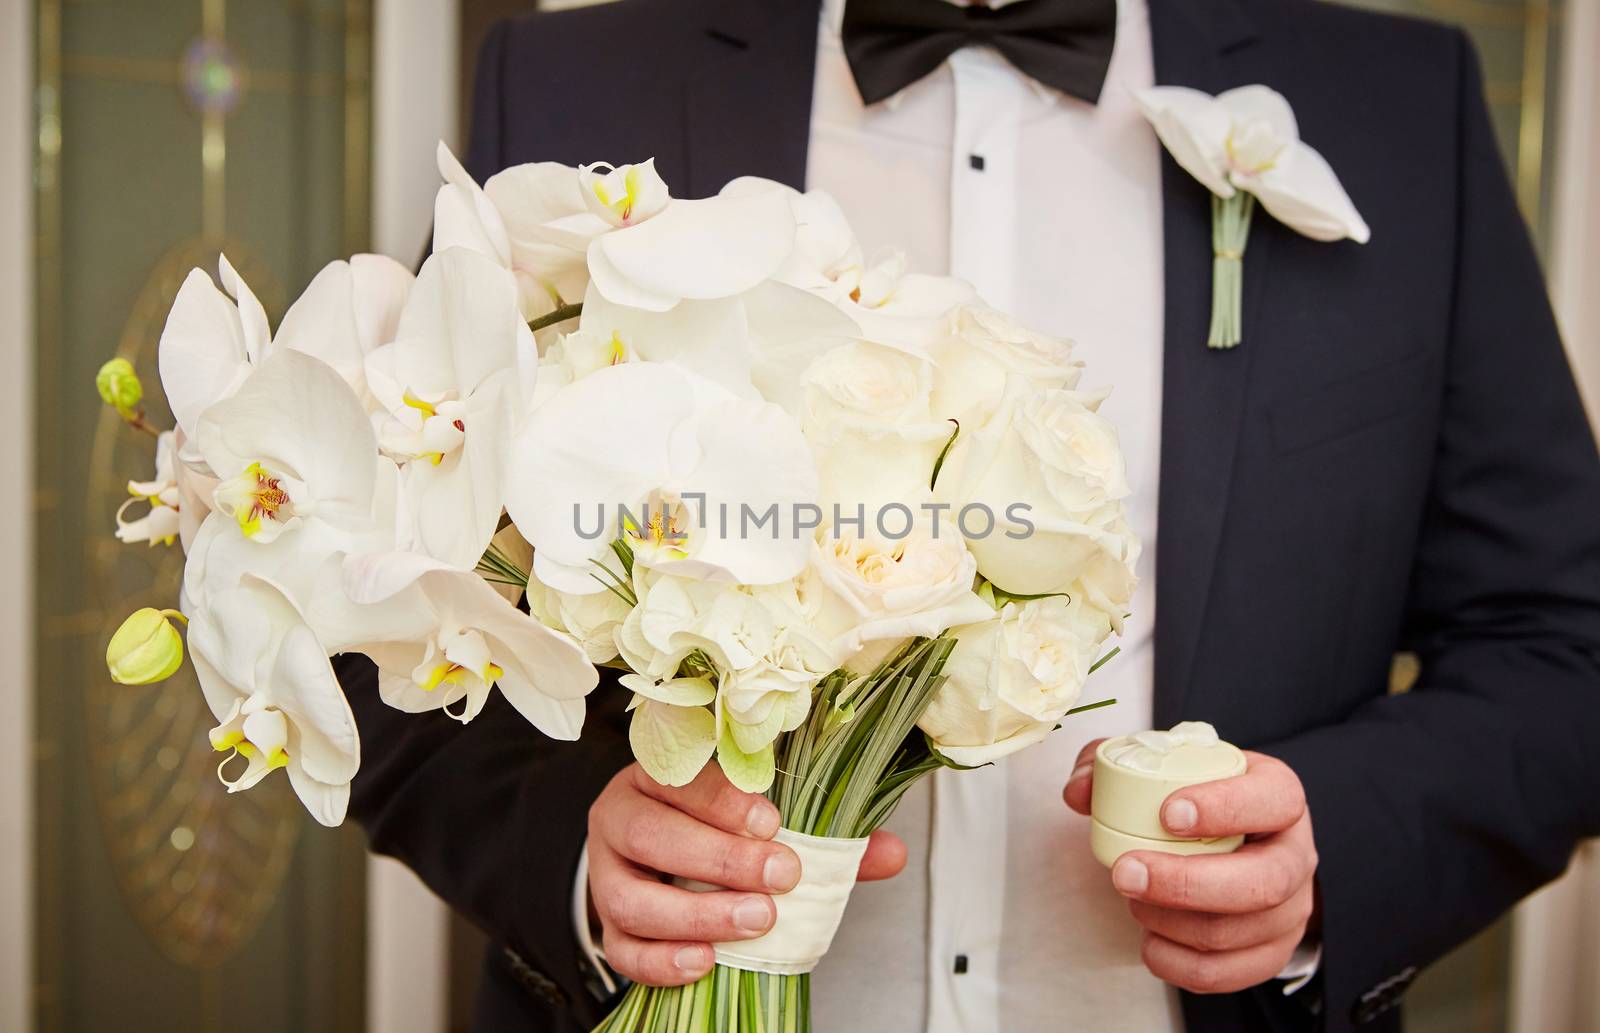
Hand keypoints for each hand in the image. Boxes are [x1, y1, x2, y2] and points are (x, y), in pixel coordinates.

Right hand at [587, 762, 906, 985]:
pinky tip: (706, 962)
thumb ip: (824, 835)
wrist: (660, 860)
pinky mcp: (607, 925)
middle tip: (779, 878)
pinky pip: (622, 949)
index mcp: (657, 775)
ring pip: (629, 898)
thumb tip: (892, 853)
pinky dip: (663, 961)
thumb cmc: (718, 828)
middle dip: (718, 859)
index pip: (679, 776)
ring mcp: (607, 875)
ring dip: (696, 914)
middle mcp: (620, 818)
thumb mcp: (763, 819)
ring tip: (754, 921)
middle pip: (650, 834)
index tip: (774, 823)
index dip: (724, 800)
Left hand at [1064, 740, 1318, 993]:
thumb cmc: (1192, 800)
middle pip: (1262, 882)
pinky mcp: (1271, 952)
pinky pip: (1228, 973)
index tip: (1167, 814)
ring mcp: (1290, 909)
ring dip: (1171, 922)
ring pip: (1238, 932)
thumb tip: (1079, 792)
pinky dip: (1178, 963)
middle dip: (1186, 884)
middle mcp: (1295, 854)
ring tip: (1133, 900)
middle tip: (1125, 872)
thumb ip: (1111, 764)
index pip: (1273, 799)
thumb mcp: (1159, 766)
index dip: (1224, 808)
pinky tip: (1149, 940)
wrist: (1227, 843)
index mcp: (1279, 795)